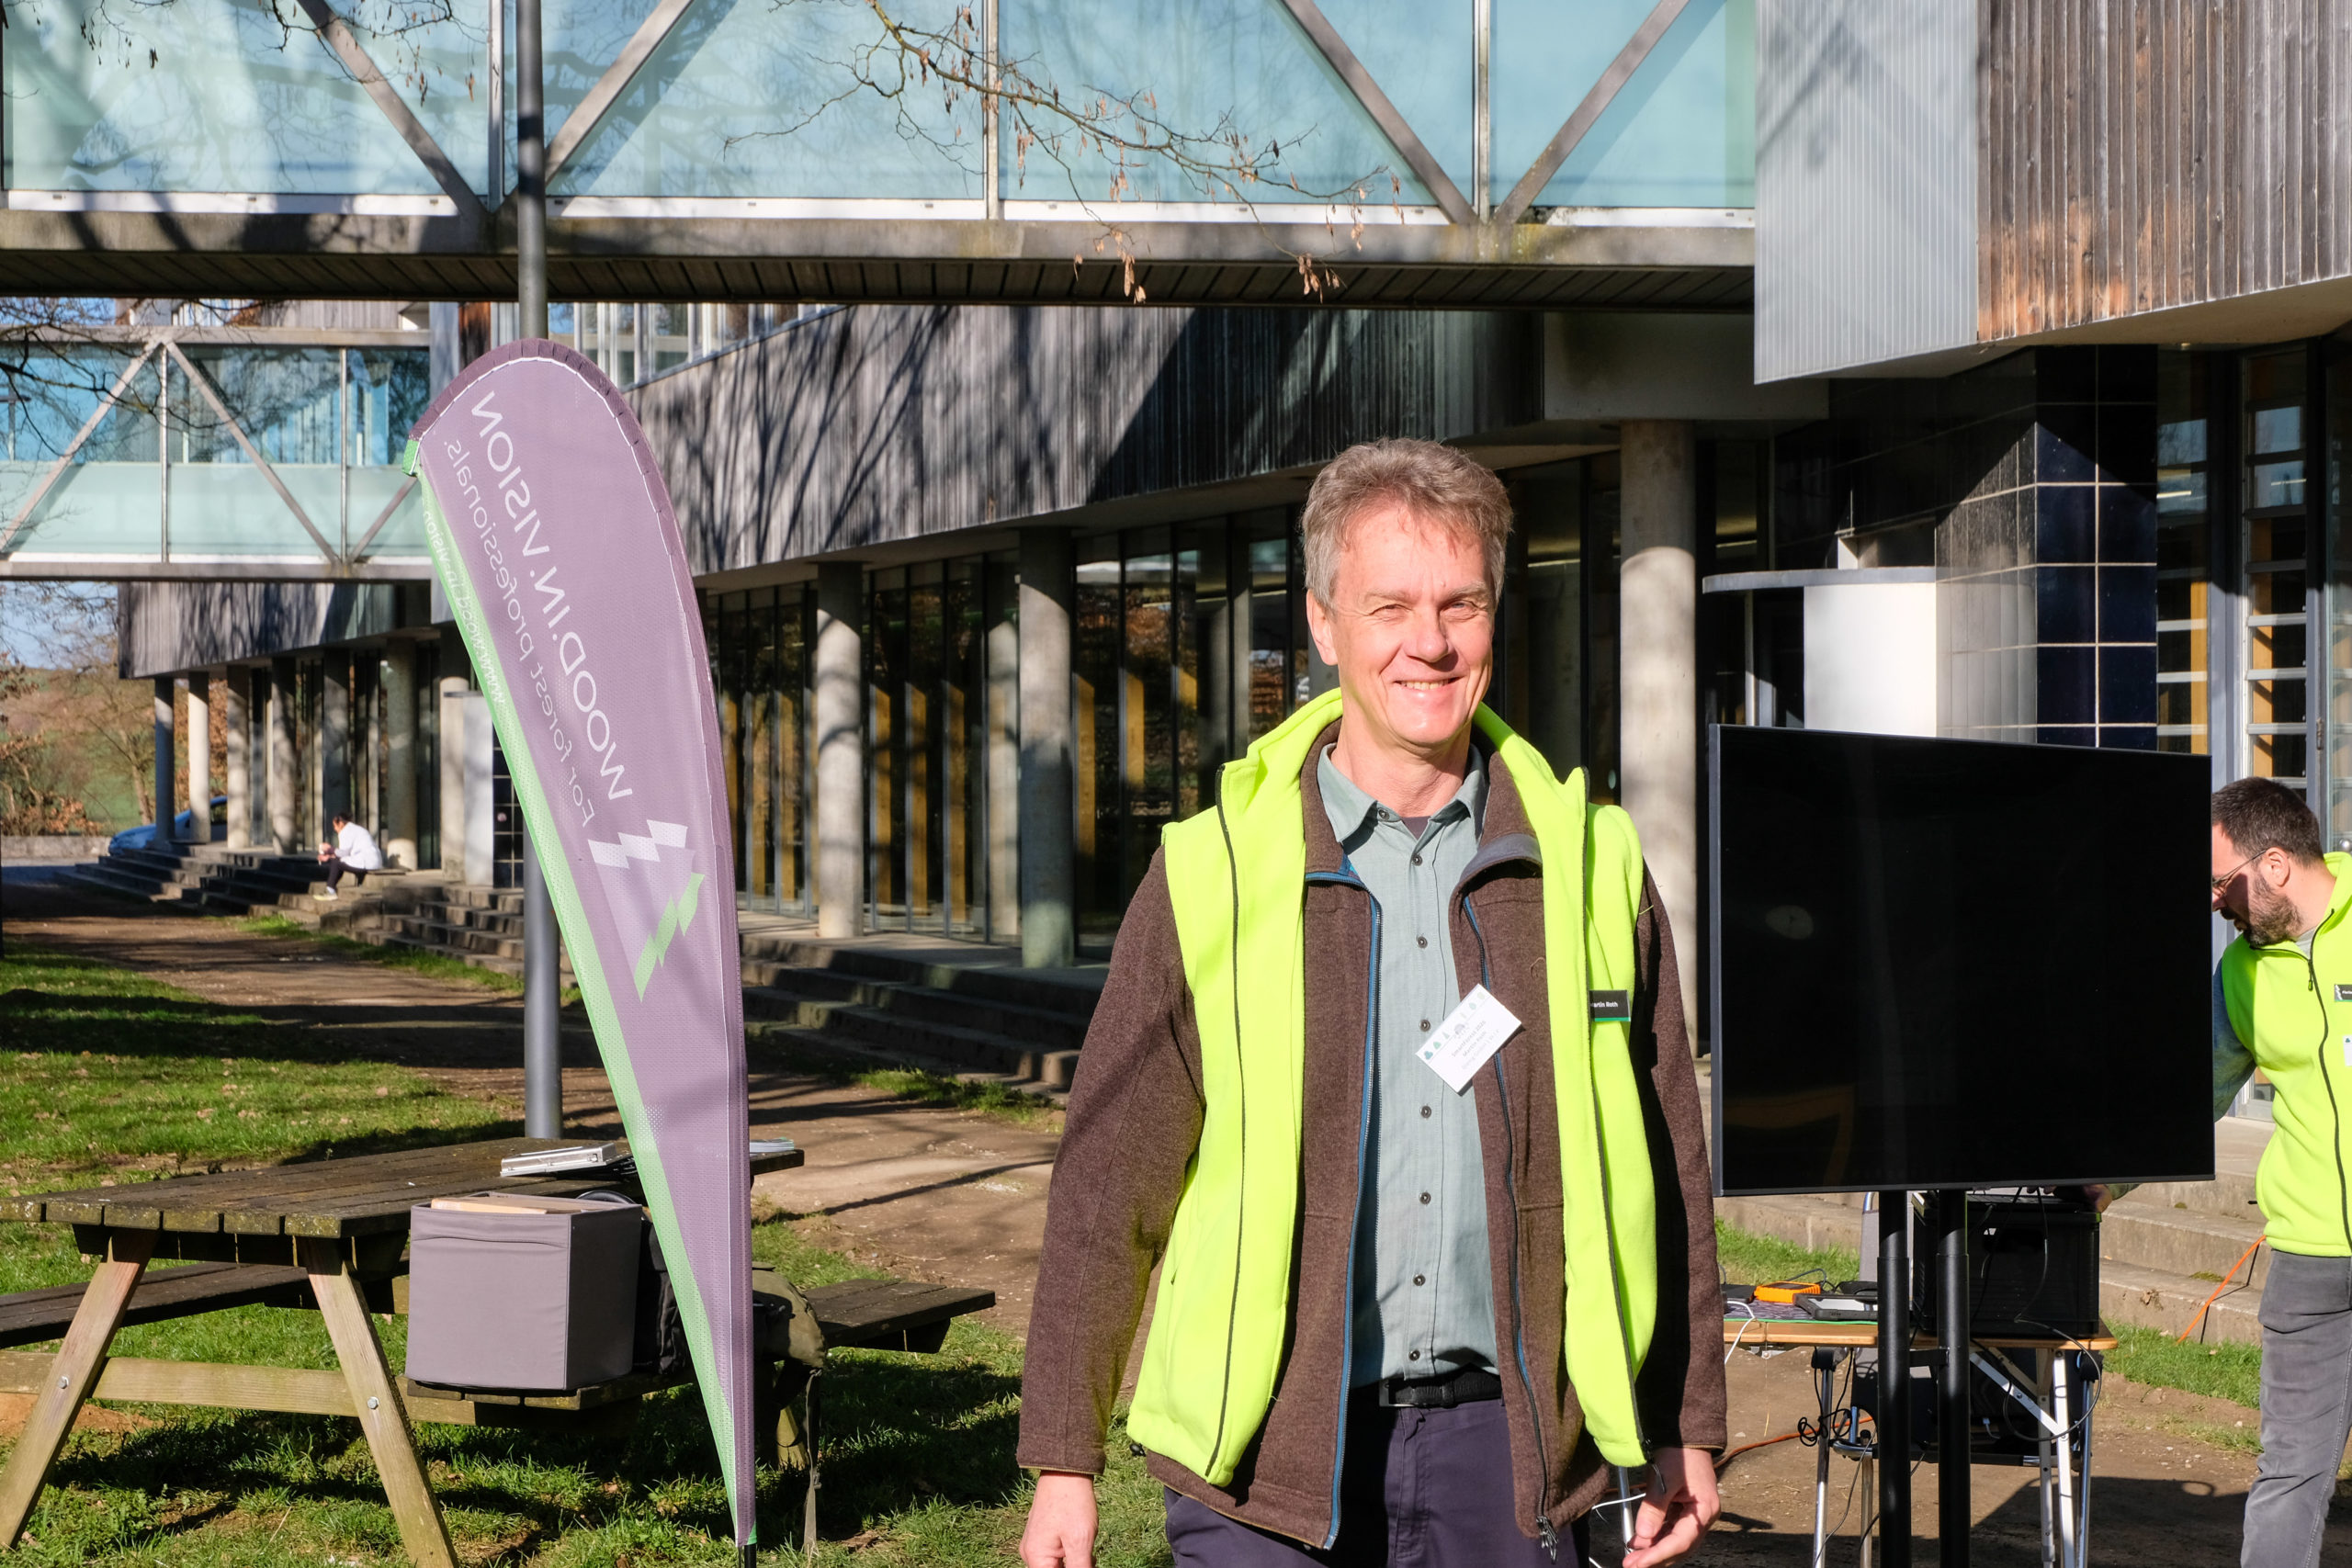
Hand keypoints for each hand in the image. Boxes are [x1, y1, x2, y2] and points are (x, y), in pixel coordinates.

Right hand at [1019, 1471, 1097, 1567]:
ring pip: (1056, 1567)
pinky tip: (1084, 1549)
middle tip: (1091, 1557)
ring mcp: (1034, 1544)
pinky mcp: (1041, 1536)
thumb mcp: (1081, 1541)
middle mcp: (1030, 1554)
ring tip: (1088, 1551)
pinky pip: (1055, 1557)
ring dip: (1074, 1565)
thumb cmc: (1072, 1503)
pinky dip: (1070, 1557)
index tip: (1085, 1562)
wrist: (1065, 1470)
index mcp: (1036, 1558)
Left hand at [1624, 1447, 1719, 1567]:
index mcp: (1704, 1511)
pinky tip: (1641, 1542)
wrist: (1686, 1435)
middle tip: (1631, 1564)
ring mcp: (1697, 1515)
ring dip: (1655, 1550)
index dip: (1658, 1555)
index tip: (1638, 1563)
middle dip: (1655, 1558)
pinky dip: (1657, 1538)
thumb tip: (1643, 1536)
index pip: (1681, 1542)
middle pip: (1680, 1548)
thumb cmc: (1679, 1454)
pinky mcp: (1687, 1511)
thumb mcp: (1664, 1480)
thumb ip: (1654, 1508)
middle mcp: (1704, 1518)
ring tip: (1633, 1556)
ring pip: (1676, 1542)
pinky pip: (1673, 1531)